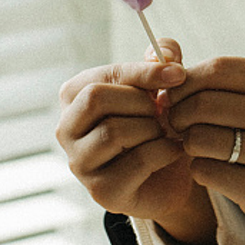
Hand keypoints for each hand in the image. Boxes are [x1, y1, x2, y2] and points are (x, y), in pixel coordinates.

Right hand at [56, 40, 216, 244]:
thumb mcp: (160, 83)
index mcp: (74, 96)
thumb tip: (168, 54)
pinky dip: (164, 151)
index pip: (104, 75)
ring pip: (113, 131)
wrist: (170, 174)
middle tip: (162, 112)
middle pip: (96, 98)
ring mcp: (79, 163)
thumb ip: (162, 57)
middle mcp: (66, 129)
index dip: (144, 72)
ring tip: (164, 132)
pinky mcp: (102, 191)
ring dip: (152, 129)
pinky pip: (137, 160)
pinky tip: (172, 150)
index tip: (179, 73)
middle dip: (140, 103)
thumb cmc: (156, 122)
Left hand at [165, 57, 244, 232]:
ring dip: (186, 141)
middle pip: (204, 104)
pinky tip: (210, 166)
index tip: (173, 93)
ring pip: (200, 138)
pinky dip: (197, 168)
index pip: (218, 69)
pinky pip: (205, 170)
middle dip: (178, 113)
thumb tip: (160, 65)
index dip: (185, 80)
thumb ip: (210, 76)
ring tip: (194, 143)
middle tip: (176, 121)